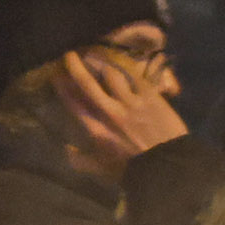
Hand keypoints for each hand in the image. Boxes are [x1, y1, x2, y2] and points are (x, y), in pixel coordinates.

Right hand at [52, 45, 188, 178]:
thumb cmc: (133, 169)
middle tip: (70, 55)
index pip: (74, 104)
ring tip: (100, 56)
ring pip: (111, 74)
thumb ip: (82, 160)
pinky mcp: (149, 96)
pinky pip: (133, 76)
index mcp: (96, 130)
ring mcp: (130, 102)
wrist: (167, 165)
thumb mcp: (103, 168)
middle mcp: (109, 112)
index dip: (63, 88)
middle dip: (75, 66)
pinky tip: (122, 62)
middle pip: (88, 83)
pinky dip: (126, 67)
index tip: (56, 76)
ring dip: (103, 64)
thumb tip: (66, 150)